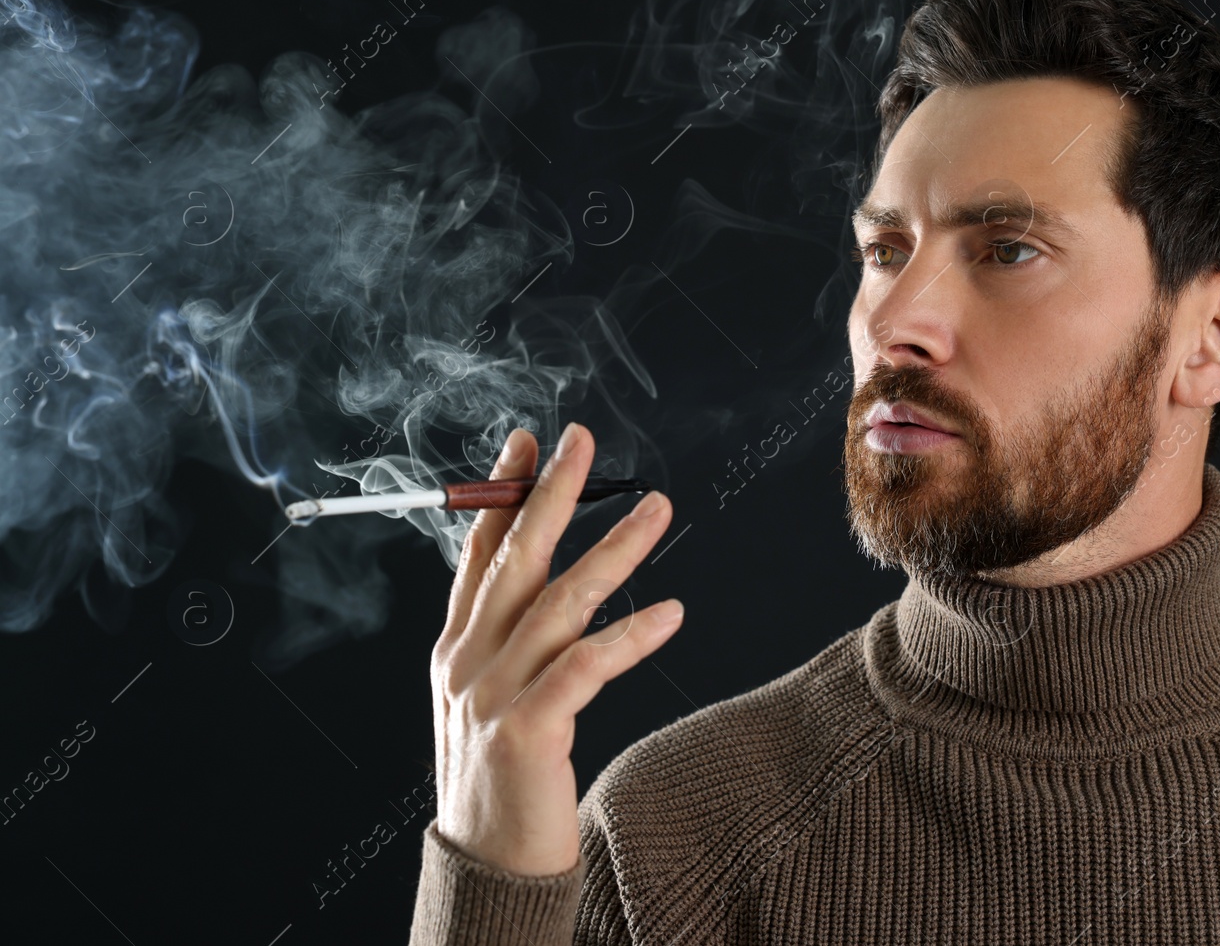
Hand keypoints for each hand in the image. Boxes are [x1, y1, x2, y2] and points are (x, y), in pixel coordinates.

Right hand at [430, 423, 681, 875]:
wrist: (486, 872)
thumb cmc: (500, 783)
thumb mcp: (485, 702)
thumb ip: (503, 642)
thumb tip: (534, 584)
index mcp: (455, 649)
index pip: (476, 554)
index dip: (501, 495)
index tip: (528, 443)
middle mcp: (468, 663)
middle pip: (514, 559)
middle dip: (549, 493)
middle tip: (581, 438)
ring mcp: (493, 695)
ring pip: (559, 602)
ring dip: (613, 549)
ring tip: (659, 507)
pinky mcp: (527, 732)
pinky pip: (585, 668)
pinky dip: (629, 636)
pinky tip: (671, 610)